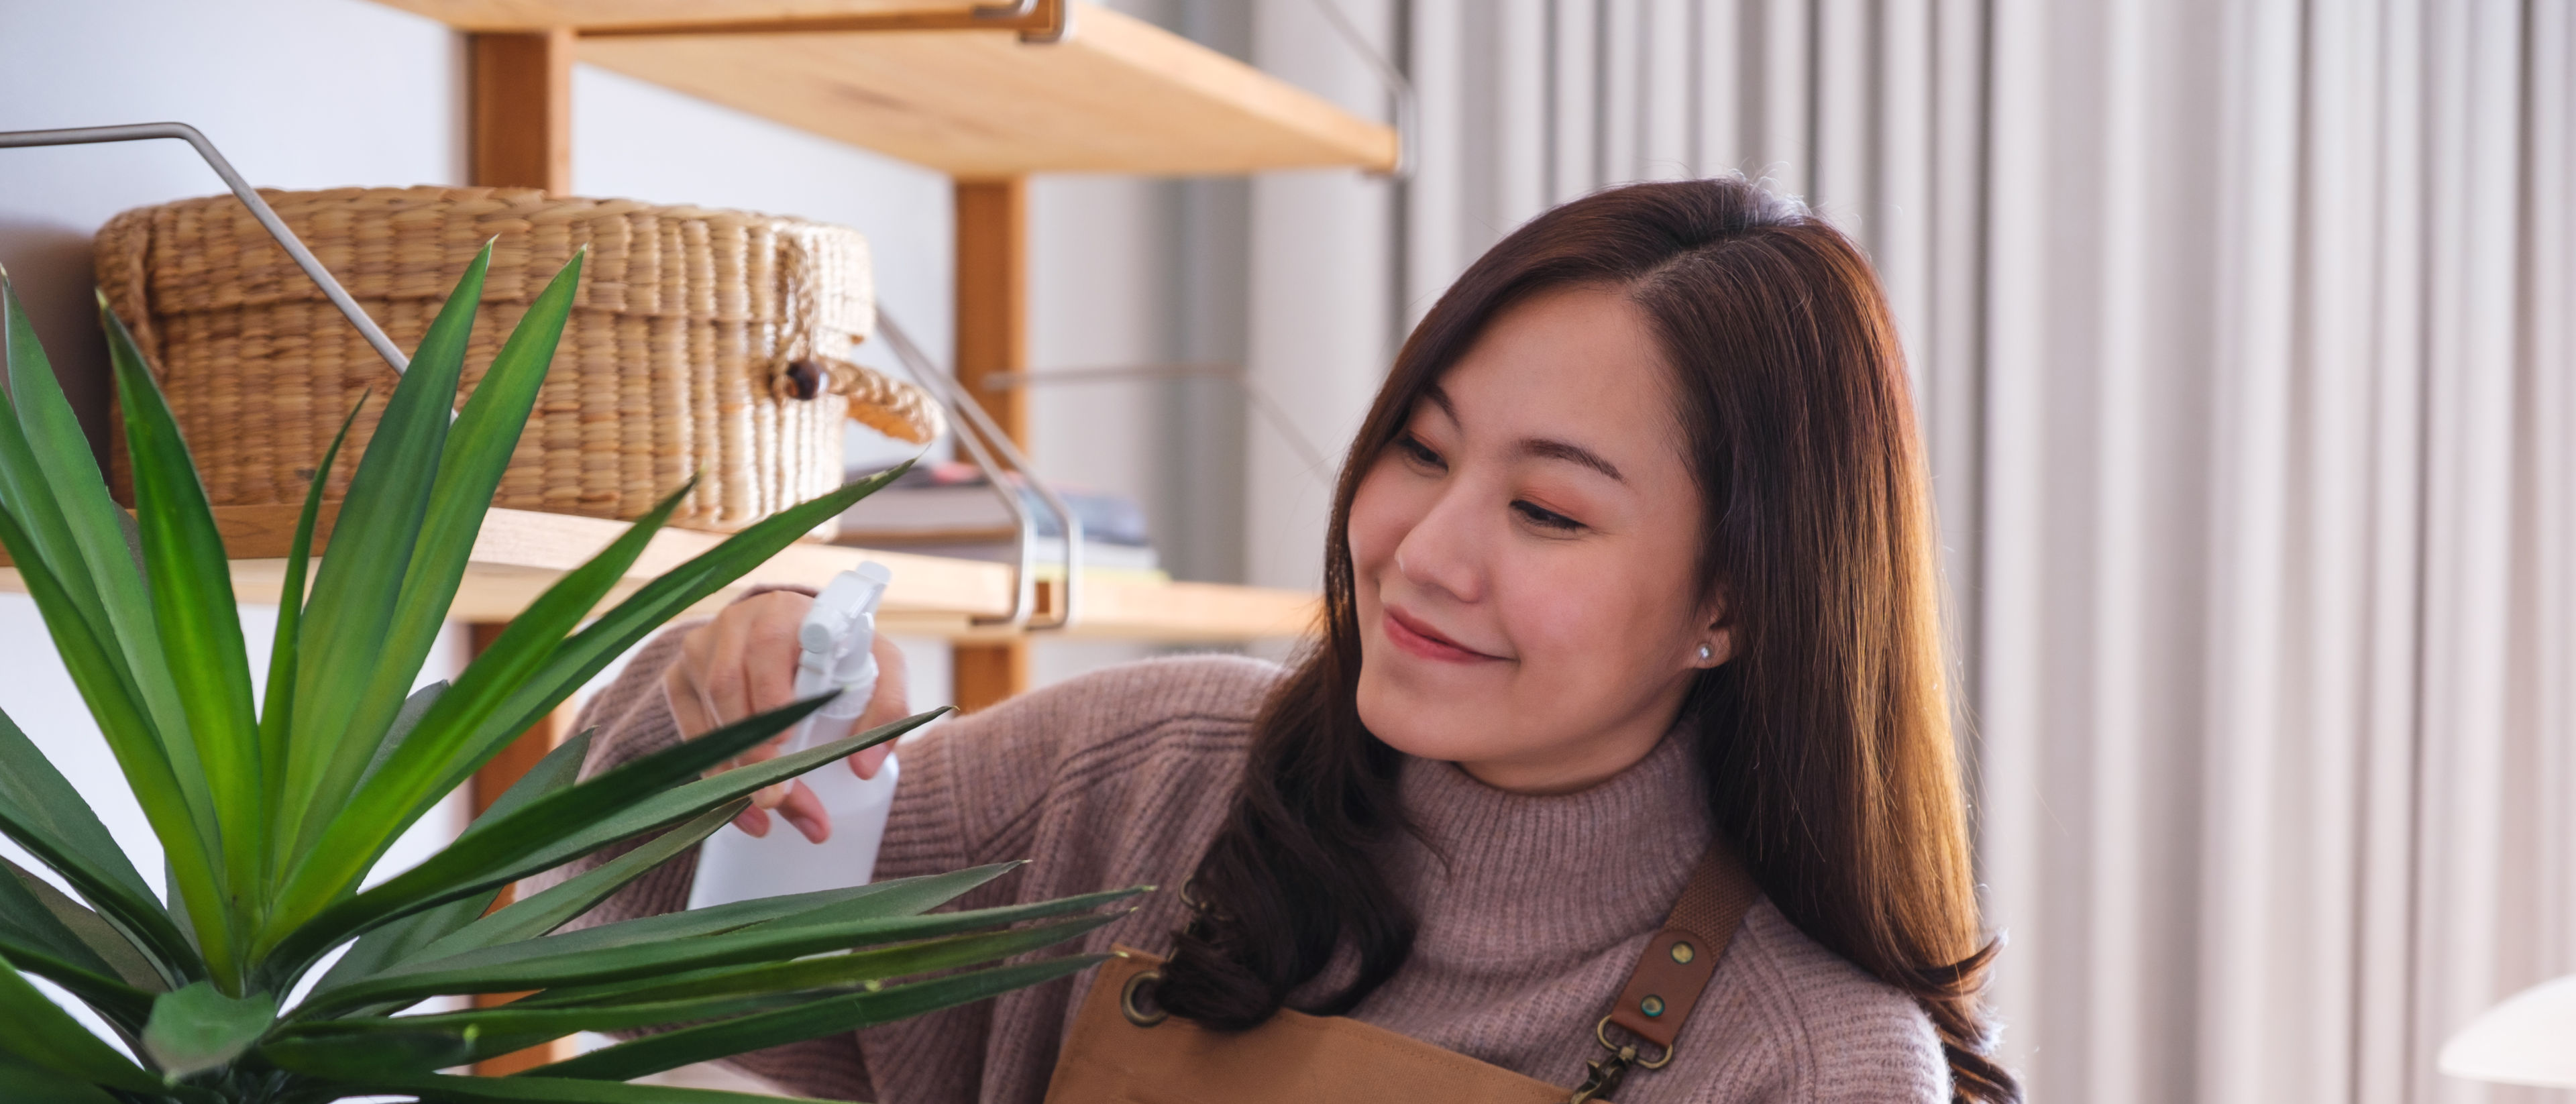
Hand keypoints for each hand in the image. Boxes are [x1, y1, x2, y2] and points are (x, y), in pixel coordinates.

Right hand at [662, 590, 910, 842]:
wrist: (803, 635)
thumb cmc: (843, 653)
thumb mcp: (881, 669)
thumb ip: (888, 710)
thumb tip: (864, 768)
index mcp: (784, 611)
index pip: (768, 647)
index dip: (771, 694)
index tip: (785, 740)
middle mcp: (735, 623)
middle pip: (729, 687)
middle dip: (753, 750)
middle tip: (778, 797)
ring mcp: (701, 650)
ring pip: (708, 714)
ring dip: (735, 770)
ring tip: (768, 809)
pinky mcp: (680, 679)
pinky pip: (689, 733)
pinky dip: (713, 776)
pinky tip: (738, 807)